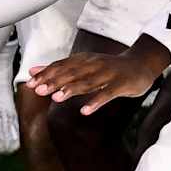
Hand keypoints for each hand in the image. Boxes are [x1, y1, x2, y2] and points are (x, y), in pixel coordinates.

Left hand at [22, 42, 170, 114]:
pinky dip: (96, 101)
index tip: (30, 83)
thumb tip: (32, 71)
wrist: (140, 64)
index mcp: (83, 60)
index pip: (62, 66)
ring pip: (88, 82)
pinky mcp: (121, 84)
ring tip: (57, 98)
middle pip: (72, 73)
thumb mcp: (82, 65)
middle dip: (54, 81)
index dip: (46, 74)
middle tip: (38, 90)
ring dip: (72, 89)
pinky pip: (107, 94)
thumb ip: (58, 69)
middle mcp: (94, 65)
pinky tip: (85, 110)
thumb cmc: (107, 68)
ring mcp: (108, 74)